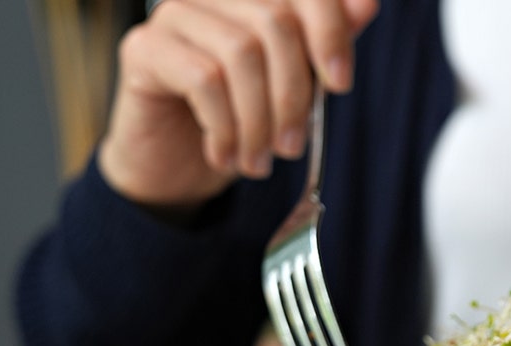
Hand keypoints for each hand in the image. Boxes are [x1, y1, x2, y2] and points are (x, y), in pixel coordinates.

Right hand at [97, 0, 377, 211]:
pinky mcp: (143, 48)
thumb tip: (367, 4)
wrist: (177, 164)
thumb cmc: (242, 118)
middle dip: (293, 94)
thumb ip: (326, 43)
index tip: (341, 85)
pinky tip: (224, 154)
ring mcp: (173, 14)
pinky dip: (224, 127)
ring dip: (258, 120)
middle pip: (275, 22)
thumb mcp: (296, 85)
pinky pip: (202, 79)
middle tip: (291, 146)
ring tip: (259, 160)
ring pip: (240, 53)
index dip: (330, 31)